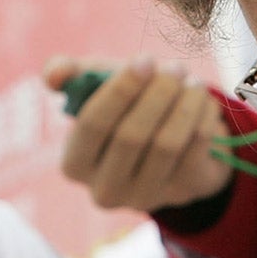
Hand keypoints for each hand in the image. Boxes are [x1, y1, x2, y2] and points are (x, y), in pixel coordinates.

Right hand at [47, 59, 232, 211]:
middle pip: (131, 136)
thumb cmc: (125, 110)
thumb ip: (69, 75)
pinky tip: (203, 101)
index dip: (119, 90)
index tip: (143, 60)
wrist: (170, 146)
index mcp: (74, 164)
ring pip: (167, 144)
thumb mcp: (96, 89)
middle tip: (175, 67)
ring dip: (184, 105)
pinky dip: (202, 119)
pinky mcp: (180, 194)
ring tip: (192, 81)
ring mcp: (143, 197)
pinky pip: (195, 151)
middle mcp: (104, 190)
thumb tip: (53, 76)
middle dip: (157, 94)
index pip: (92, 125)